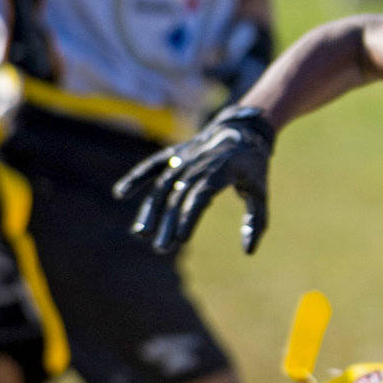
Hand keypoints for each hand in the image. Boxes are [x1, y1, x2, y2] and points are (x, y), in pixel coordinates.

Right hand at [113, 105, 276, 254]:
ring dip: (151, 209)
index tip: (181, 239)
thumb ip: (255, 221)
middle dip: (169, 222)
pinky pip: (153, 164)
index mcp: (225, 168)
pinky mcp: (175, 154)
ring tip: (142, 234)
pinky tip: (121, 193)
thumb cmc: (254, 167)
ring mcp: (186, 156)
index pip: (203, 194)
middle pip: (180, 194)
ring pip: (164, 183)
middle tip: (162, 248)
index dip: (190, 217)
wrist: (244, 130)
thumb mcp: (261, 191)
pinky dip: (137, 177)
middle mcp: (202, 161)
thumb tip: (248, 252)